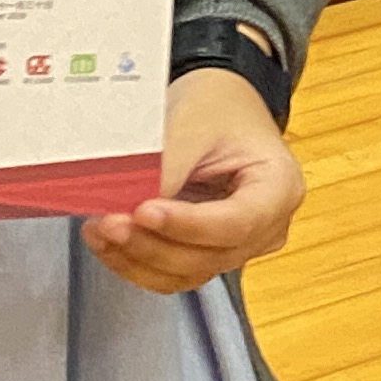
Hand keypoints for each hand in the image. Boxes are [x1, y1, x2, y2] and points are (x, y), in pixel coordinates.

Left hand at [83, 65, 305, 294]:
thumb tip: (130, 207)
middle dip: (152, 244)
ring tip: (100, 229)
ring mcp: (238, 246)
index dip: (187, 226)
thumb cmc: (217, 106)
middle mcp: (267, 226)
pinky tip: (108, 241)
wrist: (217, 106)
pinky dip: (136, 262)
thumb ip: (168, 167)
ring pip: (186, 273)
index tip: (143, 211)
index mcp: (280, 187)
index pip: (235, 223)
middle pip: (209, 256)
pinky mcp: (208, 254)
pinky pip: (172, 274)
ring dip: (137, 258)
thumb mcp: (194, 122)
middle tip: (109, 221)